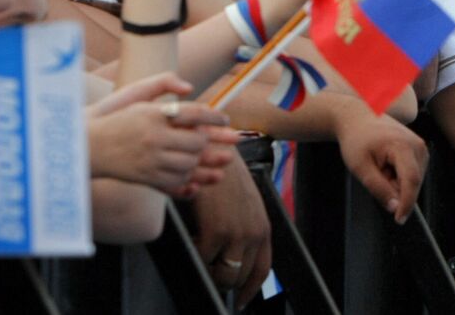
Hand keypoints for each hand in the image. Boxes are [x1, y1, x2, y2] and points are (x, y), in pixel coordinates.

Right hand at [87, 73, 234, 195]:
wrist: (85, 147)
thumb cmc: (114, 118)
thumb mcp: (135, 94)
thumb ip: (162, 82)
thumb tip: (189, 86)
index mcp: (153, 115)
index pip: (195, 113)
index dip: (214, 117)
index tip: (225, 119)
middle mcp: (153, 138)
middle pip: (196, 141)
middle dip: (208, 140)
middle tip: (213, 138)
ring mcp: (149, 160)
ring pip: (189, 163)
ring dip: (199, 160)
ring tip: (205, 155)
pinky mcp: (144, 178)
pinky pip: (175, 181)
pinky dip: (187, 177)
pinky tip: (191, 172)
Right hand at [187, 154, 272, 309]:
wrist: (215, 154)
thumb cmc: (225, 178)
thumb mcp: (243, 205)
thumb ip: (243, 229)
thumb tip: (232, 258)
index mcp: (263, 227)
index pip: (262, 269)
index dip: (251, 289)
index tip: (242, 301)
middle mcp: (255, 232)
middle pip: (239, 276)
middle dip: (221, 278)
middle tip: (208, 268)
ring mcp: (238, 233)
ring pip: (222, 274)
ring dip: (208, 267)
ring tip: (200, 249)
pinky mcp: (218, 231)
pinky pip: (203, 259)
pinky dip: (194, 252)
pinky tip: (191, 235)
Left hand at [335, 110, 426, 224]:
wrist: (358, 118)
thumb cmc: (357, 140)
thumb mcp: (360, 168)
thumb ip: (379, 189)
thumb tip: (395, 207)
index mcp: (403, 146)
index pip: (411, 181)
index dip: (406, 203)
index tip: (399, 220)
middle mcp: (417, 145)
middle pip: (413, 182)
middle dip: (395, 189)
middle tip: (375, 176)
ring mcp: (420, 146)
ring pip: (413, 179)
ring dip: (396, 182)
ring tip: (380, 167)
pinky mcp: (419, 149)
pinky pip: (412, 172)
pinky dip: (399, 176)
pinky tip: (387, 165)